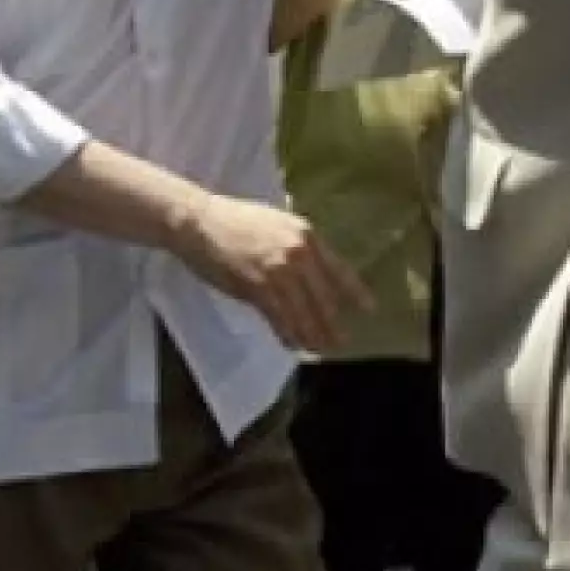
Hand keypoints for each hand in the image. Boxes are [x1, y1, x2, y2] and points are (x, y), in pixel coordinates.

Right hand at [174, 192, 372, 353]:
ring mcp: (279, 272)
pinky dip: (288, 334)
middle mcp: (298, 253)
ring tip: (319, 350)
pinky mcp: (258, 288)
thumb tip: (314, 273)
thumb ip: (298, 246)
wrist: (200, 222)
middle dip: (333, 323)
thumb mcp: (278, 224)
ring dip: (312, 335)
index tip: (369, 309)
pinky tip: (294, 345)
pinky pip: (280, 318)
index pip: (339, 269)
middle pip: (324, 297)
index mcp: (306, 235)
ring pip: (304, 313)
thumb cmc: (235, 221)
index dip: (355, 292)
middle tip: (341, 343)